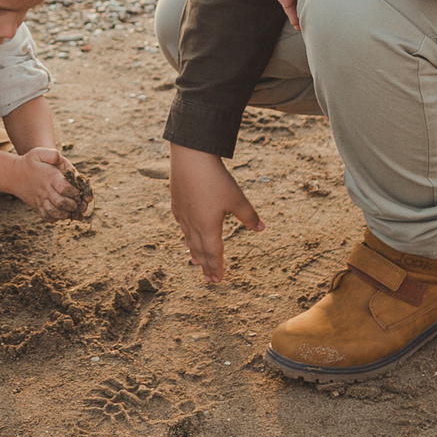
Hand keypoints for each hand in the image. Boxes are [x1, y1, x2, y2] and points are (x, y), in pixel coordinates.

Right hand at [11, 147, 79, 220]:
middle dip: (73, 205)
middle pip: (60, 202)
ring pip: (53, 212)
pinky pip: (46, 216)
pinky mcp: (37, 206)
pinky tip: (61, 214)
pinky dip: (55, 218)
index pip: (64, 188)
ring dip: (65, 214)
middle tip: (79, 204)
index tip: (79, 191)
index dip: (75, 192)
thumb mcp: (39, 153)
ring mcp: (40, 199)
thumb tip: (60, 159)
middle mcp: (45, 190)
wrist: (13, 174)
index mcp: (49, 177)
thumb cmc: (30, 162)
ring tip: (72, 211)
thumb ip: (52, 154)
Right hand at [166, 145, 262, 283]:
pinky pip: (182, 224)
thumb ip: (248, 215)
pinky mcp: (176, 202)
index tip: (218, 280)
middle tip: (208, 280)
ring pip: (189, 238)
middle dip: (206, 266)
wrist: (190, 157)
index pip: (214, 253)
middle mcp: (194, 223)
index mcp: (209, 226)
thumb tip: (260, 228)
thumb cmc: (215, 178)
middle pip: (200, 250)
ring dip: (194, 252)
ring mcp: (183, 213)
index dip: (217, 267)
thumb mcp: (236, 197)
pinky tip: (187, 232)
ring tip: (196, 262)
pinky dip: (186, 234)